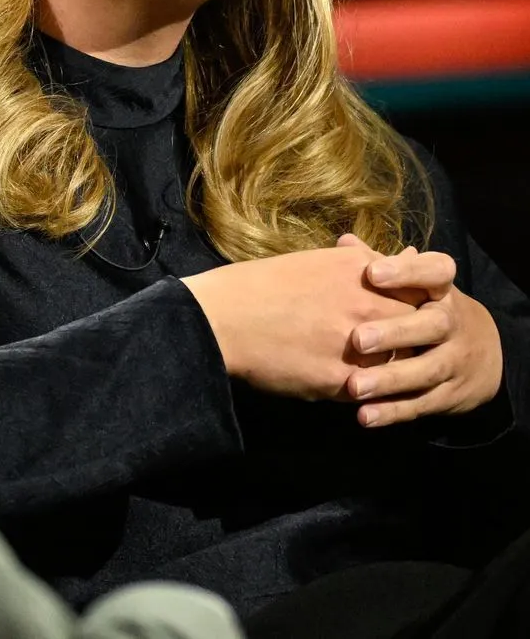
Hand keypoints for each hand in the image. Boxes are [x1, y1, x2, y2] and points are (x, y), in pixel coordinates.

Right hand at [181, 244, 430, 401]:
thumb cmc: (267, 284)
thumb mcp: (324, 261)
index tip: (416, 311)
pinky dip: (369, 392)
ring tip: (376, 368)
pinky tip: (353, 387)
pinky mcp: (341, 382)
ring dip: (396, 369)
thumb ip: (371, 261)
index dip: (424, 304)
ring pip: (402, 365)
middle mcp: (367, 305)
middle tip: (400, 344)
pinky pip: (373, 393)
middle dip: (416, 338)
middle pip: (420, 329)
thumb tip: (410, 255)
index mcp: (363, 271)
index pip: (424, 290)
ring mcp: (357, 346)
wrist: (224, 318)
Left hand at [346, 248, 503, 426]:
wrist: (479, 353)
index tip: (372, 272)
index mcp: (441, 290)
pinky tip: (365, 416)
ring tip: (354, 387)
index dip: (406, 272)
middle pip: (432, 325)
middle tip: (358, 339)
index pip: (435, 272)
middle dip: (396, 332)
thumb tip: (345, 243)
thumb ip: (379, 265)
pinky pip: (422, 404)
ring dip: (390, 379)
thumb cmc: (426, 308)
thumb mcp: (413, 285)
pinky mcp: (449, 395)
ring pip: (426, 370)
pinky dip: (394, 411)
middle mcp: (452, 323)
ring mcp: (454, 361)